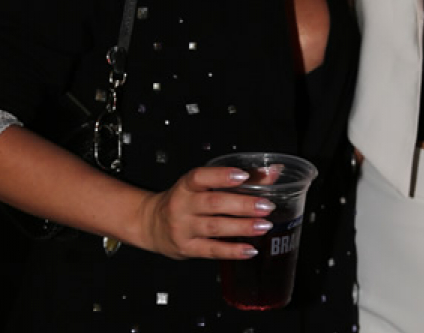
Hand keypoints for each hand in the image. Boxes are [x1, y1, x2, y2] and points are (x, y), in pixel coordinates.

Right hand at [138, 167, 276, 259]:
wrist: (151, 225)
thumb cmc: (185, 201)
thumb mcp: (202, 186)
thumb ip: (236, 179)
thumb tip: (271, 172)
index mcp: (186, 186)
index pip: (200, 177)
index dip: (221, 175)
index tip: (243, 175)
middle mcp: (182, 205)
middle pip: (213, 203)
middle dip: (242, 204)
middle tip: (265, 206)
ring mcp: (183, 228)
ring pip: (214, 227)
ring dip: (242, 227)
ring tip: (264, 226)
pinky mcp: (187, 248)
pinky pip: (211, 250)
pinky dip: (232, 251)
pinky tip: (250, 250)